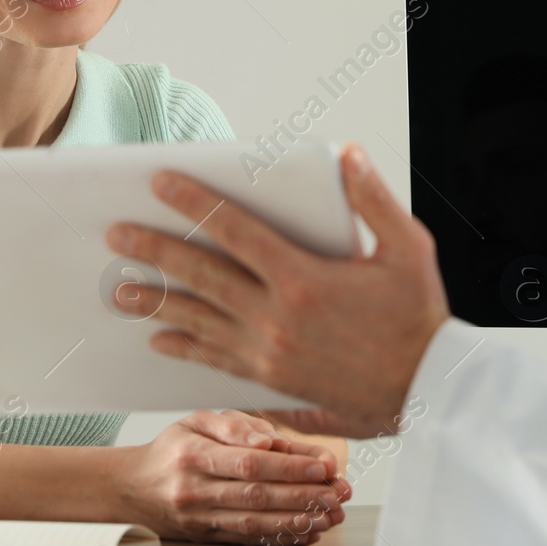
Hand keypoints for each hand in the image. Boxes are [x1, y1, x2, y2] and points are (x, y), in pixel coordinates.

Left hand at [106, 142, 450, 438]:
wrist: (429, 391)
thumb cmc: (421, 316)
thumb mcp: (408, 248)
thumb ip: (373, 199)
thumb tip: (346, 154)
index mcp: (305, 278)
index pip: (235, 230)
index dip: (194, 203)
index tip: (160, 183)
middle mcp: (277, 317)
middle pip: (203, 275)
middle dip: (155, 251)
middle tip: (117, 235)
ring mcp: (270, 352)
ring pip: (201, 321)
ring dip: (157, 303)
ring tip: (120, 291)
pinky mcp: (272, 380)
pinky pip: (216, 360)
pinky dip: (186, 348)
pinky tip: (160, 342)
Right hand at [111, 409, 350, 545]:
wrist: (132, 487)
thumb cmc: (173, 448)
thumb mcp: (197, 421)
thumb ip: (235, 427)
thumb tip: (269, 441)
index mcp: (193, 454)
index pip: (248, 463)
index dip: (289, 466)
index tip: (323, 466)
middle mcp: (195, 489)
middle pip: (256, 495)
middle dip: (303, 495)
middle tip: (338, 493)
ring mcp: (199, 518)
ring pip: (255, 522)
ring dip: (298, 520)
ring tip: (331, 515)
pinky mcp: (206, 538)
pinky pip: (247, 540)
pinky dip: (280, 538)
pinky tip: (307, 532)